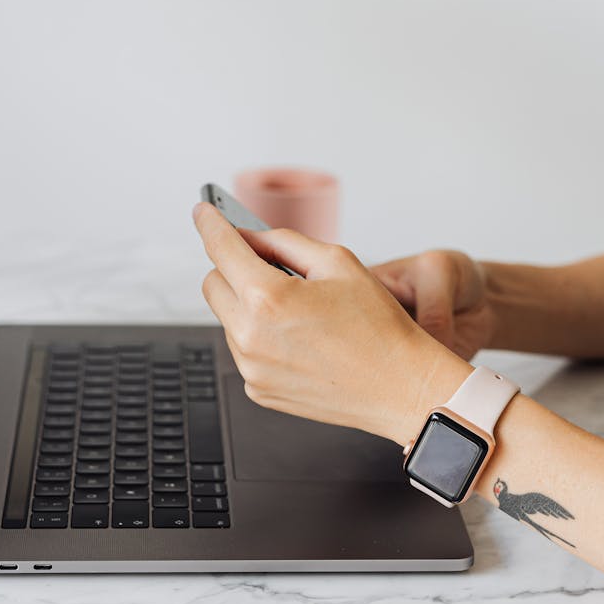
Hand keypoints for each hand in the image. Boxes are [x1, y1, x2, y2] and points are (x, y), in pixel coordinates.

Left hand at [193, 203, 470, 443]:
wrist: (400, 387)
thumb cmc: (379, 327)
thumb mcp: (338, 263)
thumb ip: (284, 242)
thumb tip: (250, 237)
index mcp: (269, 298)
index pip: (221, 248)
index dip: (210, 224)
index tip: (203, 213)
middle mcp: (251, 337)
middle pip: (213, 284)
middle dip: (233, 269)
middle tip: (272, 269)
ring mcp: (252, 368)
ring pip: (227, 319)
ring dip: (249, 306)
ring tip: (300, 314)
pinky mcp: (258, 389)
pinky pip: (244, 350)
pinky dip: (261, 338)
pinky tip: (300, 341)